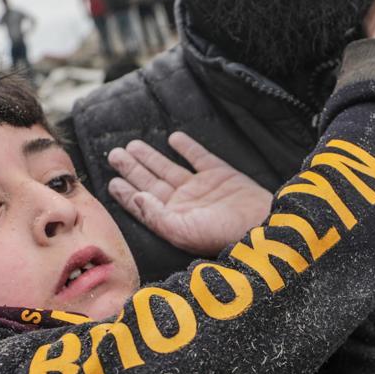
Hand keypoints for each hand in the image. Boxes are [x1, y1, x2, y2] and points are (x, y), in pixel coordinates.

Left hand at [107, 132, 272, 254]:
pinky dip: (187, 147)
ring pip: (169, 168)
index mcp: (172, 218)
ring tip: (132, 145)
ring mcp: (202, 187)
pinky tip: (173, 139)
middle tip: (114, 155)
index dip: (126, 193)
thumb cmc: (222, 234)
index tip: (111, 182)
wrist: (263, 224)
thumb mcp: (182, 231)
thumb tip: (136, 197)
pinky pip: (200, 158)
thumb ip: (156, 216)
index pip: (143, 203)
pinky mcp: (221, 174)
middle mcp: (184, 202)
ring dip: (151, 157)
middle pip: (152, 182)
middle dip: (133, 169)